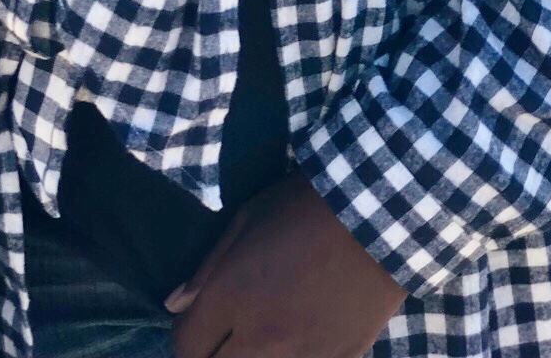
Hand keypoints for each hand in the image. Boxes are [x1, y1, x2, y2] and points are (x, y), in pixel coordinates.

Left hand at [163, 166, 405, 357]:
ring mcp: (301, 355)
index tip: (192, 324)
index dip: (182, 338)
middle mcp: (261, 337)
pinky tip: (296, 337)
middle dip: (211, 355)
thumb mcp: (245, 220)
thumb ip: (206, 269)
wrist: (375, 216)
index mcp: (231, 297)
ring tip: (259, 334)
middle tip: (221, 336)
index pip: (185, 346)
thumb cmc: (302, 207)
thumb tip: (174, 304)